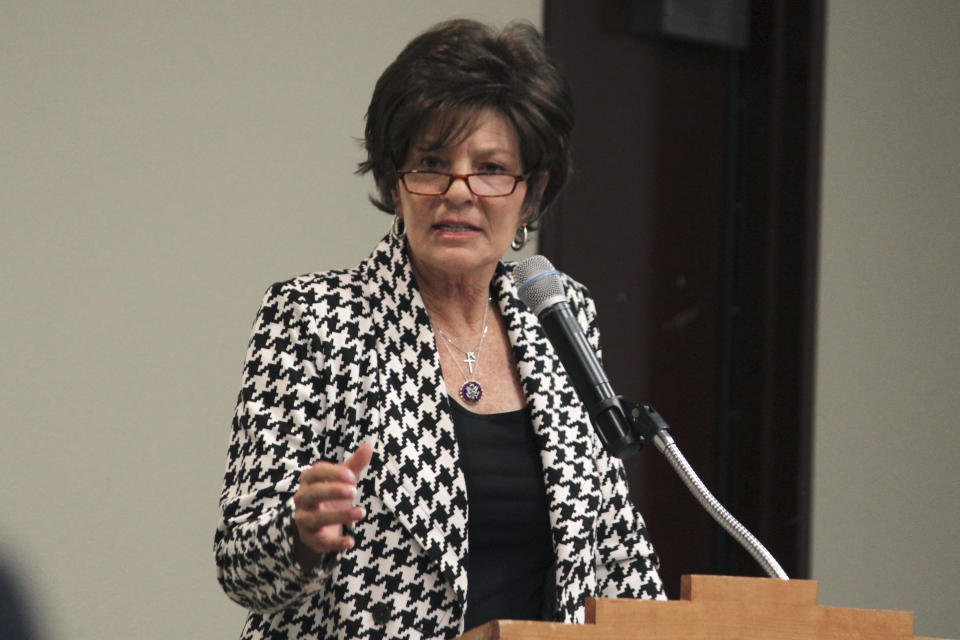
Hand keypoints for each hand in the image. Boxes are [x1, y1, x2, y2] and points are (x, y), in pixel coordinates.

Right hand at [293, 442, 372, 568]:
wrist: (315, 523)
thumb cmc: (331, 494)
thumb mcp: (342, 479)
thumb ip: (354, 464)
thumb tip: (369, 445)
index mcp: (309, 480)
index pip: (315, 473)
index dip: (332, 474)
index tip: (352, 476)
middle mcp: (302, 499)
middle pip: (312, 494)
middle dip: (332, 491)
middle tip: (354, 491)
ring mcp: (304, 520)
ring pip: (316, 518)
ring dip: (339, 515)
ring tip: (361, 512)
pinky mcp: (311, 539)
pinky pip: (321, 542)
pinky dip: (336, 543)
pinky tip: (351, 541)